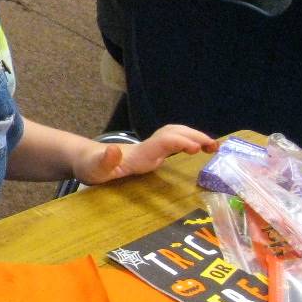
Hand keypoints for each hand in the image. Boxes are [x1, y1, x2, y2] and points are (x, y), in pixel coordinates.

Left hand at [74, 125, 217, 184]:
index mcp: (138, 153)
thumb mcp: (94, 168)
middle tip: (215, 146)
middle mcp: (147, 148)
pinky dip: (188, 142)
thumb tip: (114, 150)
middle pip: (173, 133)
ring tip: (213, 146)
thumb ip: (104, 161)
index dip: (180, 143)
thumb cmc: (90, 167)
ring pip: (174, 135)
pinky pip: (173, 143)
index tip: (197, 149)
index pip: (163, 142)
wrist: (85, 160)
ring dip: (194, 136)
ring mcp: (149, 149)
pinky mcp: (150, 154)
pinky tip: (199, 149)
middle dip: (194, 136)